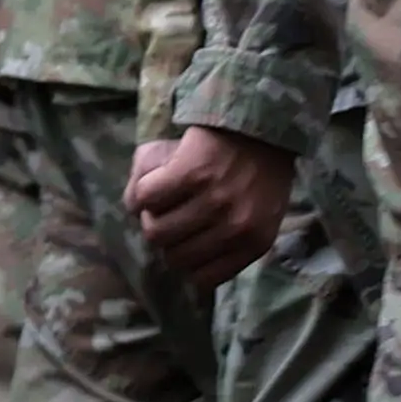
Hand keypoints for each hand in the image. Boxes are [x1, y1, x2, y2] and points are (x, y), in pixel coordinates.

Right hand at [127, 124, 293, 290]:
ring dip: (149, 215)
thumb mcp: (256, 215)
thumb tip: (186, 271)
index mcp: (254, 243)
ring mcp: (214, 200)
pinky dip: (141, 190)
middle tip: (169, 214)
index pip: (203, 280)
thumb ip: (224, 247)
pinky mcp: (190, 172)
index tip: (184, 241)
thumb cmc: (255, 172)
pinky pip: (146, 197)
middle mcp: (236, 226)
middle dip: (165, 238)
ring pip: (155, 230)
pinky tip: (154, 179)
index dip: (184, 261)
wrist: (259, 121)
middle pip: (173, 256)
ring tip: (160, 197)